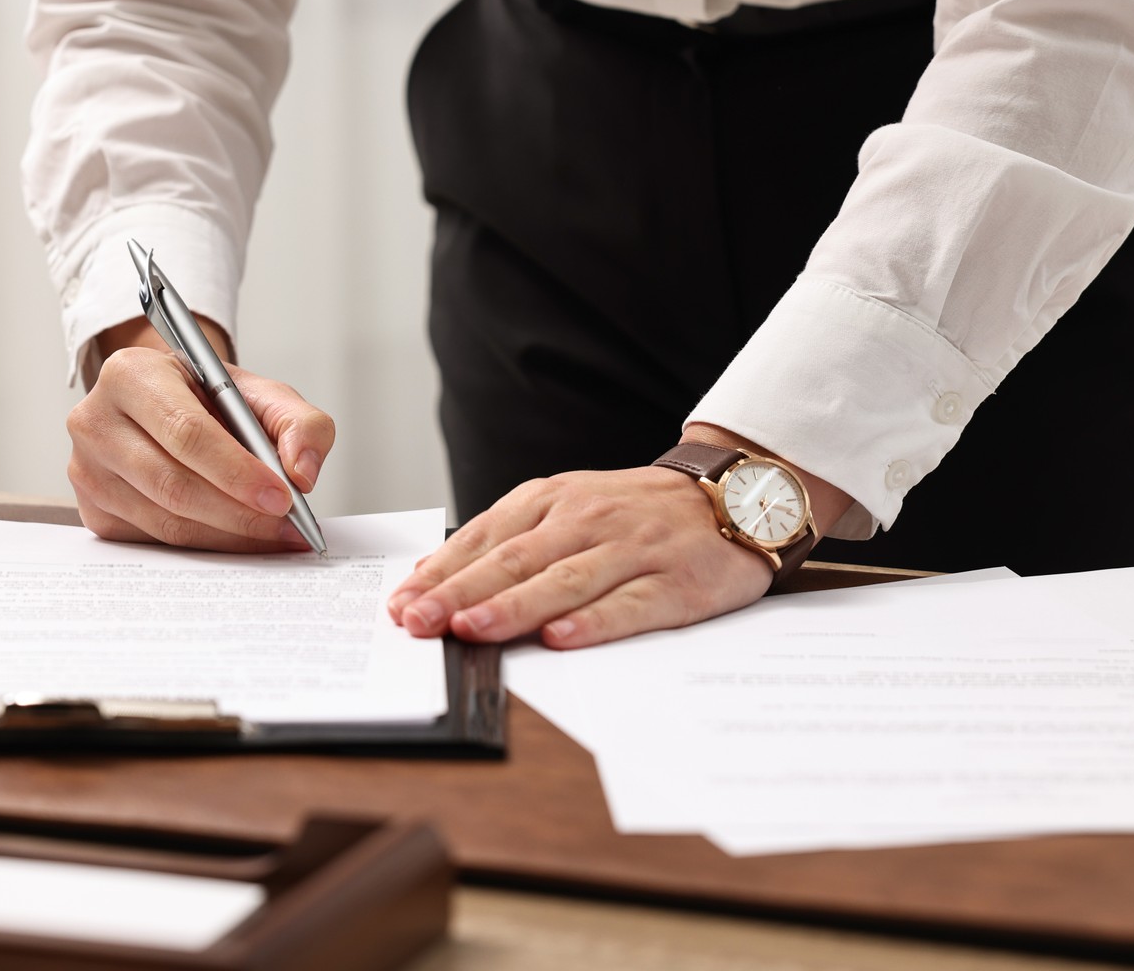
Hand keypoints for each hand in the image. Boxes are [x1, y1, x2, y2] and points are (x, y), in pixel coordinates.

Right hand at [66, 319, 335, 552]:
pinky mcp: (93, 511)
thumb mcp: (263, 395)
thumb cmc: (212, 400)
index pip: (185, 431)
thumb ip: (300, 424)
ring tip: (273, 535)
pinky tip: (237, 539)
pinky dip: (205, 546)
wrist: (170, 408)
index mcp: (131, 374)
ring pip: (164, 521)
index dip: (236, 470)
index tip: (282, 497)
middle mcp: (96, 420)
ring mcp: (87, 470)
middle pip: (172, 483)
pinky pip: (154, 541)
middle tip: (286, 526)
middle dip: (238, 512)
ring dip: (227, 536)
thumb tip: (302, 474)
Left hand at [385, 465, 773, 649]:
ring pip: (565, 580)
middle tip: (417, 623)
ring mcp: (632, 550)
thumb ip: (511, 541)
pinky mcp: (675, 582)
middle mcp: (587, 520)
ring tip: (471, 629)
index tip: (400, 603)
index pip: (485, 538)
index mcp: (553, 501)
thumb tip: (438, 577)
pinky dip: (594, 622)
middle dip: (459, 593)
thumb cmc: (635, 511)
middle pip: (514, 560)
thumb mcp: (568, 509)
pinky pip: (630, 604)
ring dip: (514, 606)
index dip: (440, 573)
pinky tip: (561, 638)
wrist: (733, 495)